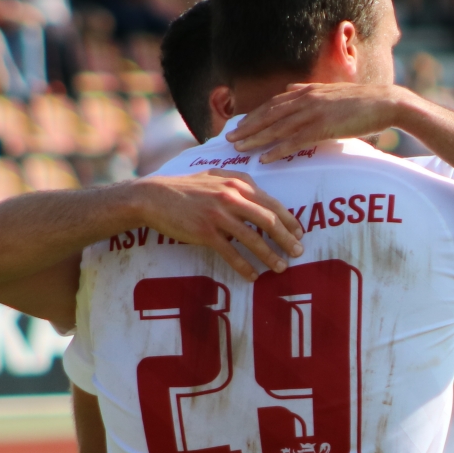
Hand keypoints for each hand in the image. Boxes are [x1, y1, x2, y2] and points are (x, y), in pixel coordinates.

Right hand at [132, 170, 303, 278]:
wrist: (154, 197)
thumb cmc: (186, 188)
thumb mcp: (215, 177)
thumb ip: (238, 184)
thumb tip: (260, 195)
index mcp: (237, 183)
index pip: (272, 203)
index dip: (289, 220)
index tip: (299, 233)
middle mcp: (231, 197)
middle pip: (269, 220)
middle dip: (287, 239)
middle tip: (299, 252)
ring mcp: (218, 215)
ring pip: (253, 239)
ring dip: (270, 256)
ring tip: (281, 267)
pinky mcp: (205, 232)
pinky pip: (231, 253)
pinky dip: (244, 266)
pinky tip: (253, 276)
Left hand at [227, 83, 408, 161]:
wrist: (386, 103)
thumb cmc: (361, 101)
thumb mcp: (331, 92)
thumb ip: (309, 92)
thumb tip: (291, 90)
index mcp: (307, 91)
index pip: (272, 104)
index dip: (253, 115)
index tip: (239, 125)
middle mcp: (306, 99)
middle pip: (269, 115)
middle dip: (247, 128)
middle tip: (229, 140)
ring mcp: (314, 113)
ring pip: (278, 128)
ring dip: (256, 139)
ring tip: (240, 150)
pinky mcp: (324, 127)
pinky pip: (295, 141)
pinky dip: (278, 150)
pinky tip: (265, 159)